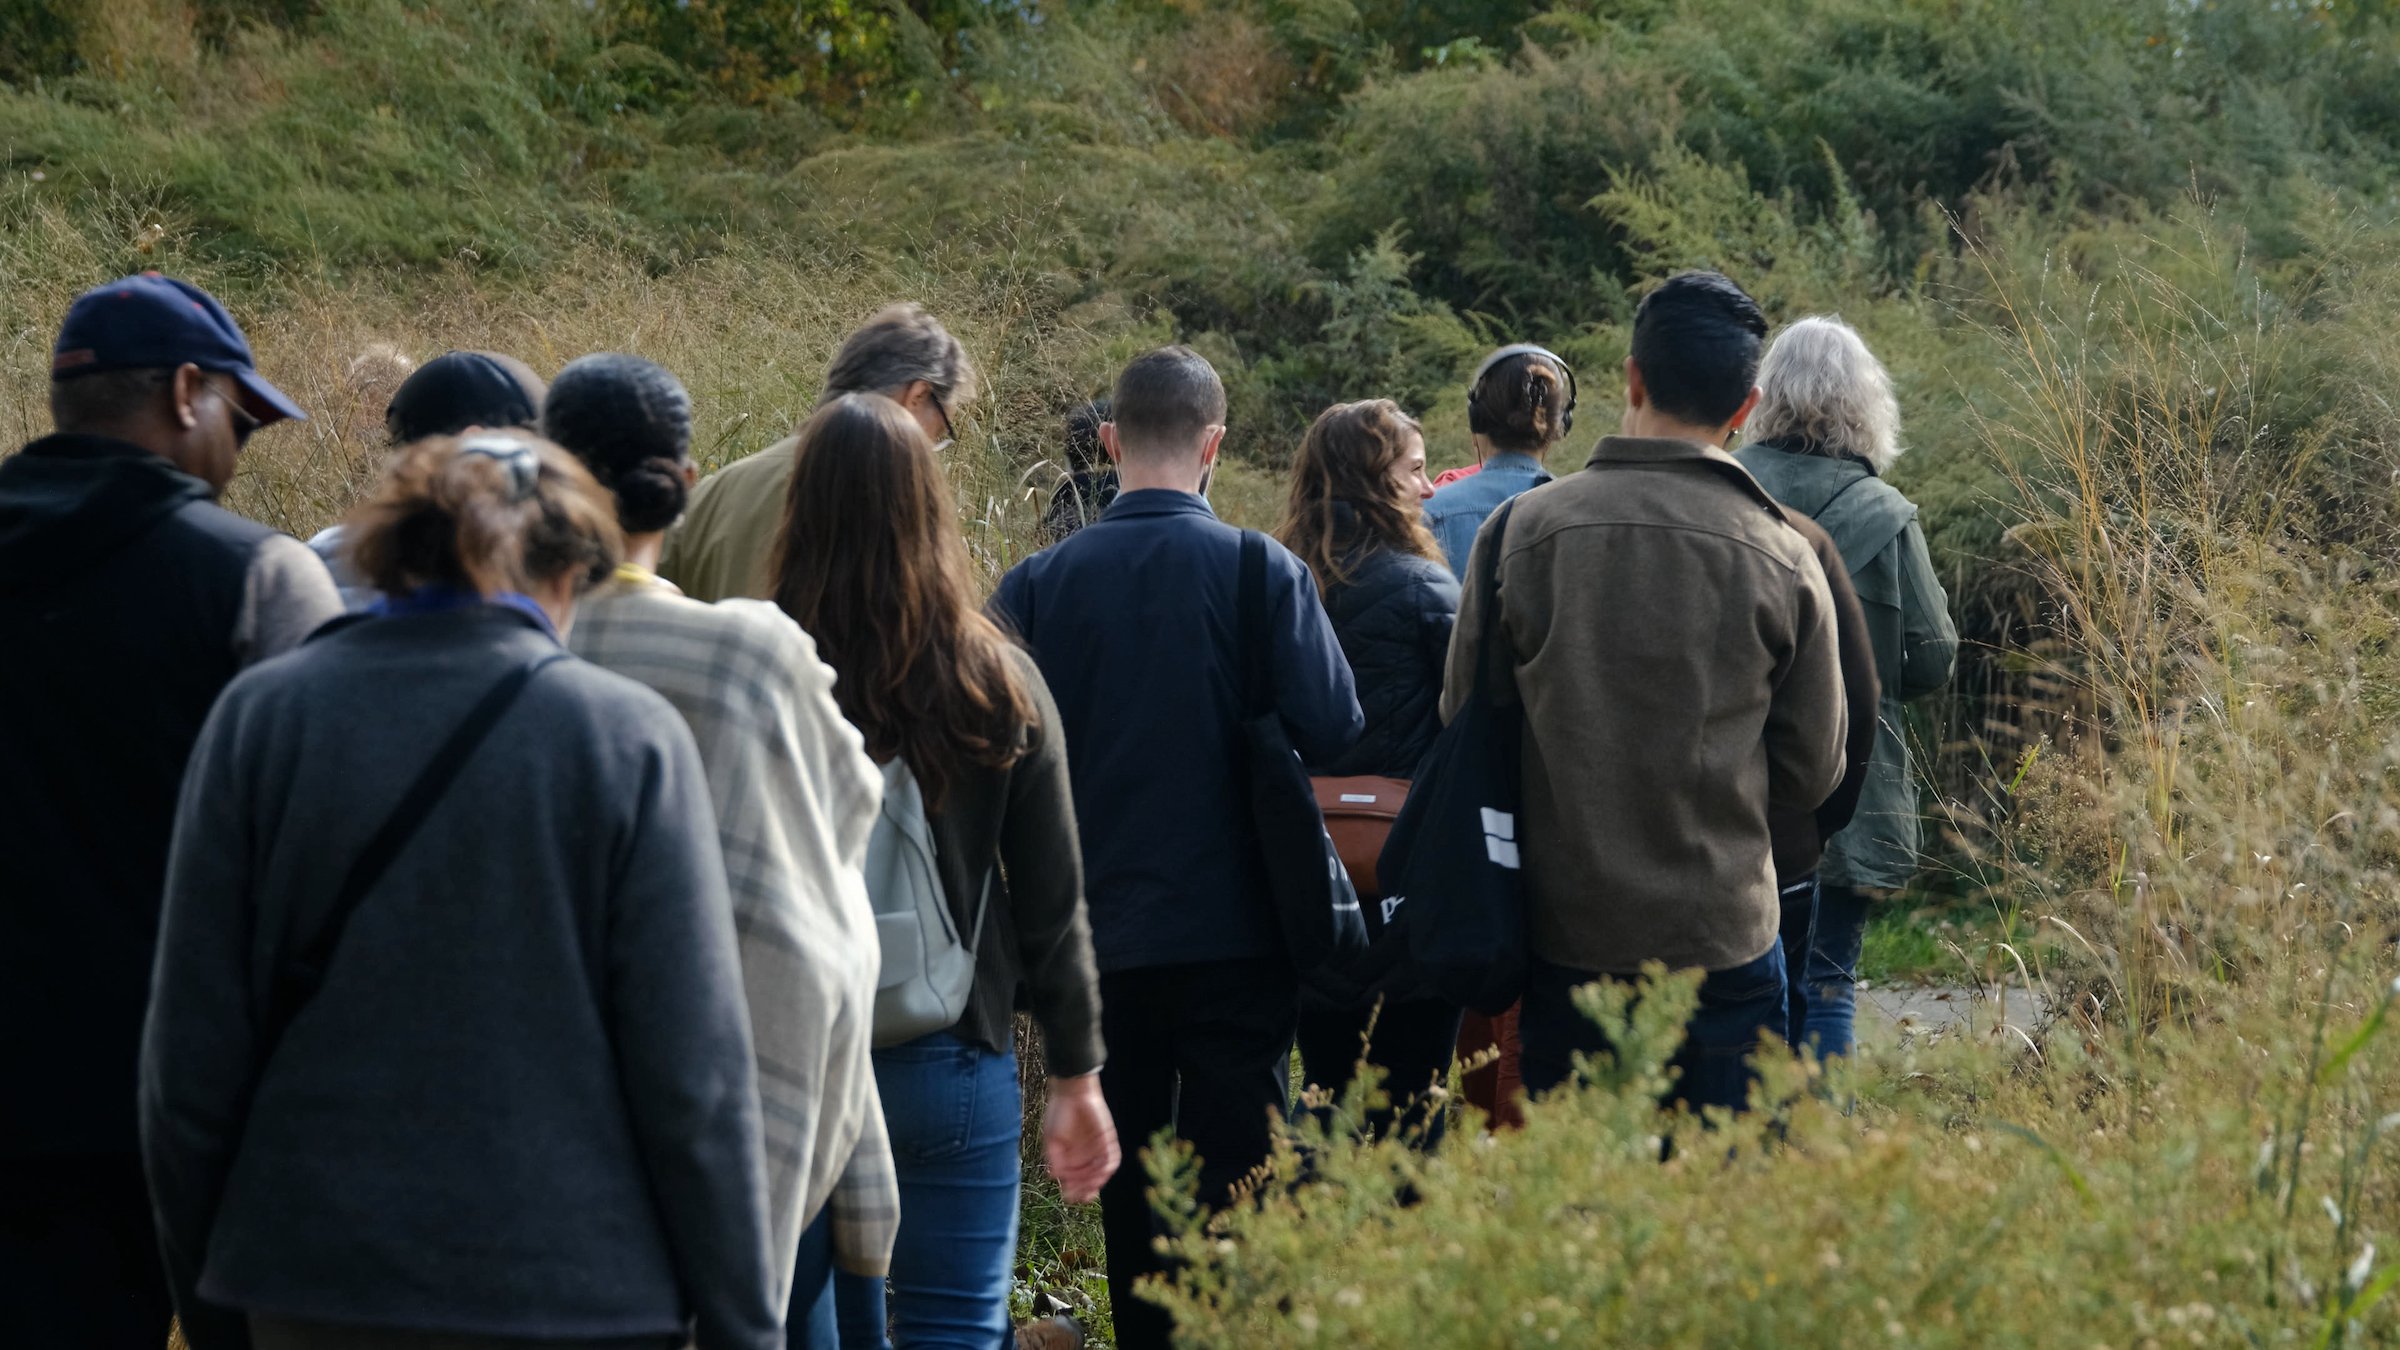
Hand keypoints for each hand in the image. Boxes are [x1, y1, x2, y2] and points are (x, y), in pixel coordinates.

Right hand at [1042, 1072, 1119, 1204]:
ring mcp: (1097, 1151)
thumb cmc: (1058, 1115)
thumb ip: (1054, 1159)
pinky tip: (1100, 1171)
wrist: (1072, 1094)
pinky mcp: (1108, 1141)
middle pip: (1088, 1183)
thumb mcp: (1051, 1139)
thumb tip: (1054, 1178)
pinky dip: (1107, 1168)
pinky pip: (1112, 1159)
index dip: (1072, 1193)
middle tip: (1082, 1195)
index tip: (1069, 1196)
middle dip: (1085, 1191)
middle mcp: (1084, 1158)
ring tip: (1090, 1185)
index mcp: (1069, 1160)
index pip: (1073, 1183)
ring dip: (1096, 1182)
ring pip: (1100, 1174)